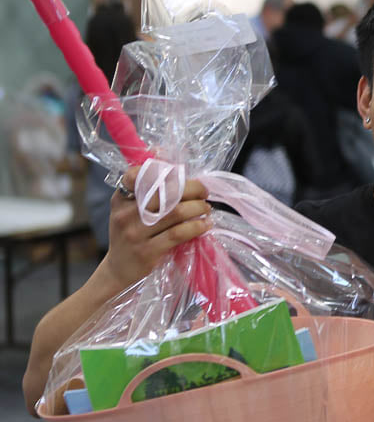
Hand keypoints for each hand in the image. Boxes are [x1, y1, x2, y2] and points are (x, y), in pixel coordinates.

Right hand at [98, 166, 210, 288]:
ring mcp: (136, 233)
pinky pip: (179, 233)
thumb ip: (145, 186)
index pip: (136, 174)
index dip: (162, 169)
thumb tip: (161, 151)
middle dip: (193, 188)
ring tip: (206, 208)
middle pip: (166, 191)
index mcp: (121, 199)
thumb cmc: (131, 234)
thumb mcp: (129, 210)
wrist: (118, 270)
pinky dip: (197, 227)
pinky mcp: (147, 251)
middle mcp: (126, 213)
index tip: (181, 174)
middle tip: (204, 192)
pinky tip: (205, 225)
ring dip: (199, 207)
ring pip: (176, 211)